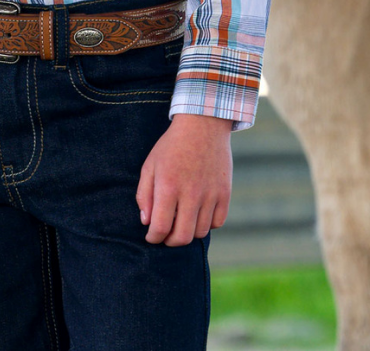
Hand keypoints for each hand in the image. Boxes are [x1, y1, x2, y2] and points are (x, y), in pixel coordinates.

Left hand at [136, 112, 232, 245]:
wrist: (202, 126)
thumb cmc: (171, 146)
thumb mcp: (150, 165)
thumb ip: (144, 194)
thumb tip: (146, 222)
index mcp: (168, 186)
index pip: (160, 227)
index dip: (153, 238)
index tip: (151, 237)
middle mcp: (191, 193)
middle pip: (182, 237)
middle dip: (170, 242)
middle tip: (165, 235)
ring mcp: (211, 194)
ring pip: (200, 232)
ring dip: (188, 232)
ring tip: (181, 222)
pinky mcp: (225, 193)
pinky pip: (217, 223)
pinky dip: (207, 224)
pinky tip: (198, 214)